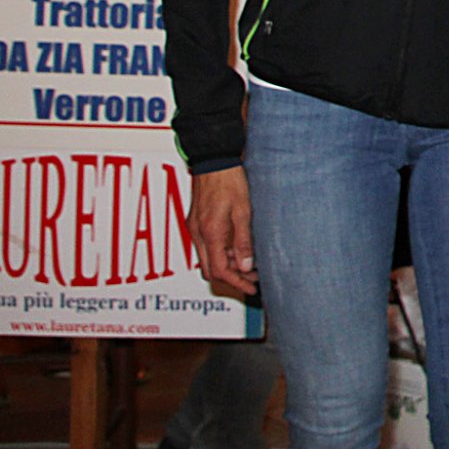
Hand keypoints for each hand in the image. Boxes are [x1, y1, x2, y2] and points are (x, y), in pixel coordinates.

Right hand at [189, 167, 258, 296]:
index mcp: (210, 233)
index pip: (219, 271)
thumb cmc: (229, 181)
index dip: (236, 283)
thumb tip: (246, 266)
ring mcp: (195, 228)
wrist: (214, 160)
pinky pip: (207, 246)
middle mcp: (198, 234)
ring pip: (208, 259)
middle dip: (231, 278)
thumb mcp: (243, 212)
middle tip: (252, 278)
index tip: (250, 287)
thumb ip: (243, 240)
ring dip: (228, 265)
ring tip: (250, 264)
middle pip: (211, 269)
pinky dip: (222, 252)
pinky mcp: (196, 222)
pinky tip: (238, 248)